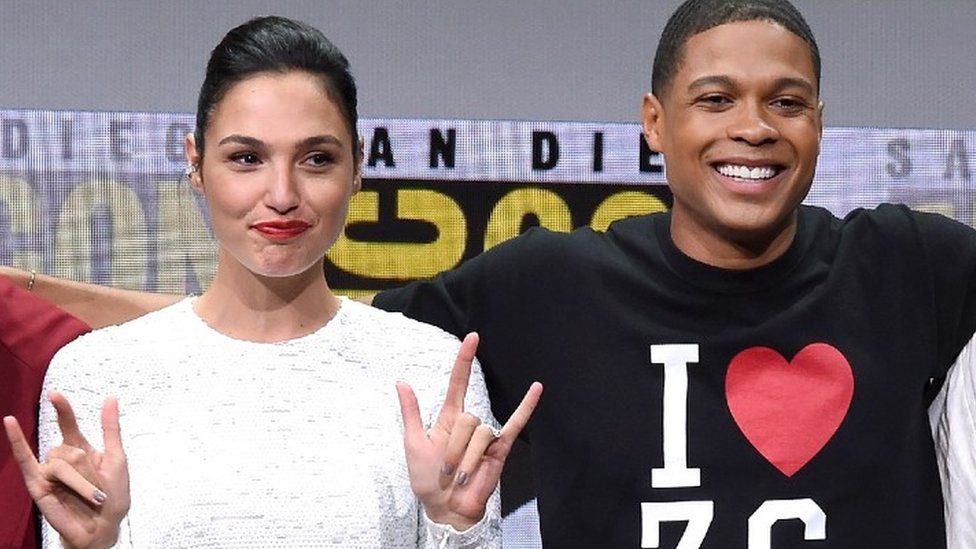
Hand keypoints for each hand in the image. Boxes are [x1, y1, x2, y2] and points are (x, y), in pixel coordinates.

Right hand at [3, 392, 129, 548]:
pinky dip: (17, 441)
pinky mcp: (38, 485)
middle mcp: (62, 459)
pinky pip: (26, 460)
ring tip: (92, 497)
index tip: (54, 394)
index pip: (68, 425)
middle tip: (99, 490)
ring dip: (81, 481)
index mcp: (81, 451)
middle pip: (70, 449)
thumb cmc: (112, 497)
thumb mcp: (117, 459)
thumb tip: (111, 398)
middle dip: (89, 470)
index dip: (62, 409)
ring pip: (60, 462)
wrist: (104, 528)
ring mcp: (49, 472)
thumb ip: (110, 429)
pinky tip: (10, 423)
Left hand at [397, 332, 542, 530]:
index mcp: (448, 418)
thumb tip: (401, 381)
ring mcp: (485, 435)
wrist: (445, 507)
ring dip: (466, 459)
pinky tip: (537, 388)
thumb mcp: (413, 443)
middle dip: (454, 448)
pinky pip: (515, 424)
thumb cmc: (427, 478)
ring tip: (459, 477)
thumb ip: (411, 412)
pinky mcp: (499, 449)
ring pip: (480, 433)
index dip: (465, 360)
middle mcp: (469, 423)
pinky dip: (526, 406)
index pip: (458, 382)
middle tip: (445, 471)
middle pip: (467, 418)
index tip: (472, 337)